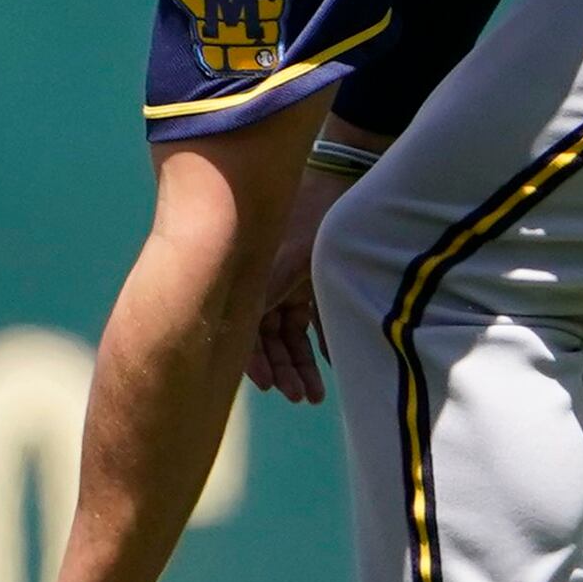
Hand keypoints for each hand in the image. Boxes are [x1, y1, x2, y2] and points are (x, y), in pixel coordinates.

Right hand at [247, 159, 356, 403]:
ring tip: (314, 396)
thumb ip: (260, 302)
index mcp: (252, 281)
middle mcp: (268, 286)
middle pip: (270, 338)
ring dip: (302, 364)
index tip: (266, 385)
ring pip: (292, 335)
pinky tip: (333, 365)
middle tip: (297, 397)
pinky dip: (324, 343)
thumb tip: (238, 344)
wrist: (344, 184)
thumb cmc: (308, 223)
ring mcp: (293, 284)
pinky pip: (317, 321)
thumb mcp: (280, 265)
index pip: (244, 331)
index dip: (252, 361)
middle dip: (282, 369)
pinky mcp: (318, 283)